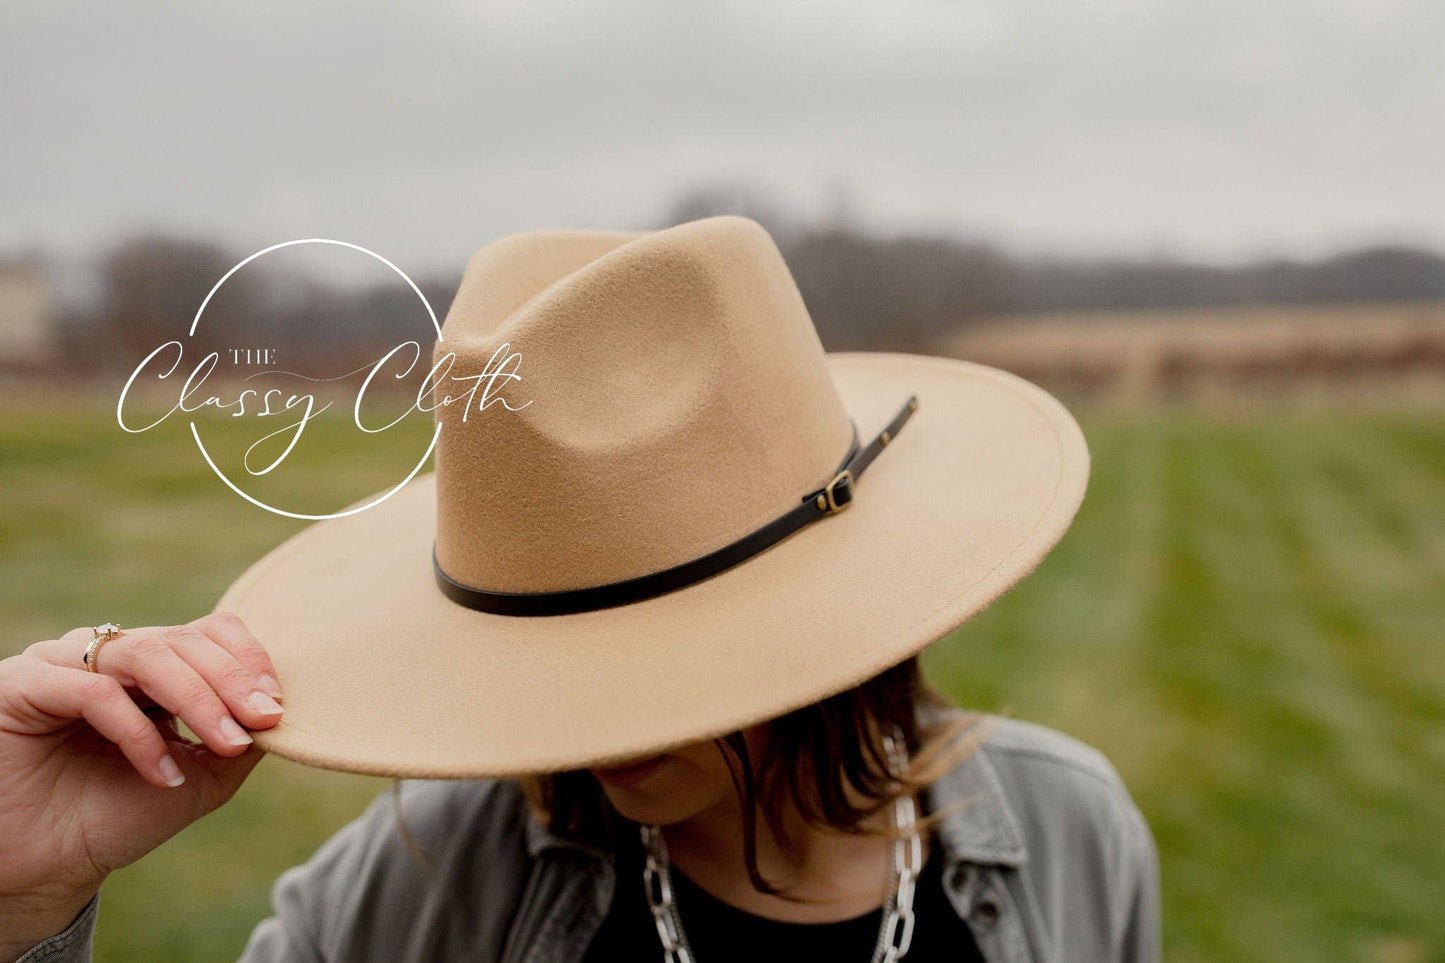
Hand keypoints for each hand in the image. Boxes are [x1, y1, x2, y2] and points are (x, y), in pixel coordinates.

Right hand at [0, 613, 282, 958]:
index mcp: (149, 667)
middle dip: (231, 680)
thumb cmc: (116, 819)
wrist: (45, 870)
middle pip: (183, 639)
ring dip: (198, 697)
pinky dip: (138, 731)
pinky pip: (94, 692)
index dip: (247, 661)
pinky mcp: (23, 684)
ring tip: (227, 742)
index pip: (207, 632)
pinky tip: (162, 772)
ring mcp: (62, 663)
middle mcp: (106, 655)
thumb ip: (241, 741)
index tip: (275, 709)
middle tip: (262, 720)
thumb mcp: (199, 779)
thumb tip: (283, 710)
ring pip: (146, 653)